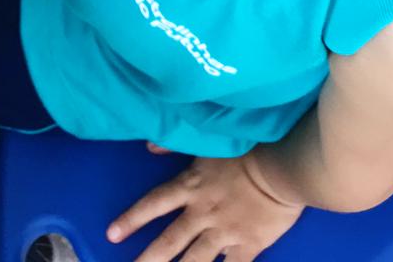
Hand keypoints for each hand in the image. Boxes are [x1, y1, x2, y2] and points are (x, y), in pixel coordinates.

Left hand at [107, 154, 303, 261]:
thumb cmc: (246, 149)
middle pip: (169, 241)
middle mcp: (202, 214)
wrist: (281, 168)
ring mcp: (223, 233)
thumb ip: (176, 143)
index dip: (132, 219)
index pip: (154, 204)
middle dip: (148, 260)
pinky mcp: (247, 246)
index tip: (112, 234)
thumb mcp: (207, 141)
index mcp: (191, 187)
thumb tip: (148, 145)